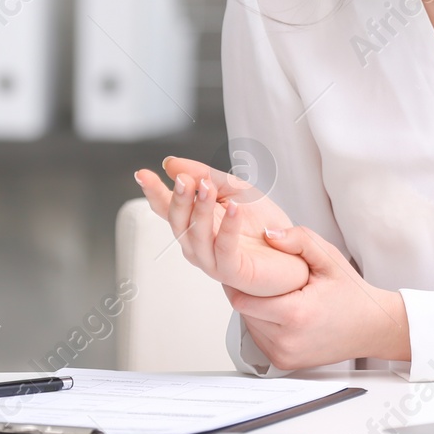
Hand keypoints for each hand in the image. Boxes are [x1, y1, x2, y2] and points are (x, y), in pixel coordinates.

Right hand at [133, 157, 309, 296]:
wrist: (291, 252)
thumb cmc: (261, 223)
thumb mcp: (234, 189)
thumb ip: (205, 175)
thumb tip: (170, 163)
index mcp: (194, 223)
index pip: (167, 206)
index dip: (153, 191)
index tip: (142, 173)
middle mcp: (197, 243)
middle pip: (177, 221)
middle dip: (178, 199)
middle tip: (183, 179)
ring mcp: (212, 260)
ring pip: (196, 235)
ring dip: (200, 209)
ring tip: (205, 187)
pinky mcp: (233, 270)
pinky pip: (224, 248)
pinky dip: (227, 226)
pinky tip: (233, 208)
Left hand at [226, 225, 410, 369]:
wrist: (372, 328)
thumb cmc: (353, 295)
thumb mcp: (330, 258)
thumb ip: (299, 240)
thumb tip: (268, 234)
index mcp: (295, 315)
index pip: (242, 298)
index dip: (240, 281)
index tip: (248, 267)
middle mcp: (286, 341)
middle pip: (244, 312)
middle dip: (249, 292)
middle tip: (264, 278)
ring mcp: (284, 355)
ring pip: (249, 325)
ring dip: (256, 308)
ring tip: (277, 293)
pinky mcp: (284, 362)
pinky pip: (260, 338)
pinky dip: (264, 323)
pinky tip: (282, 311)